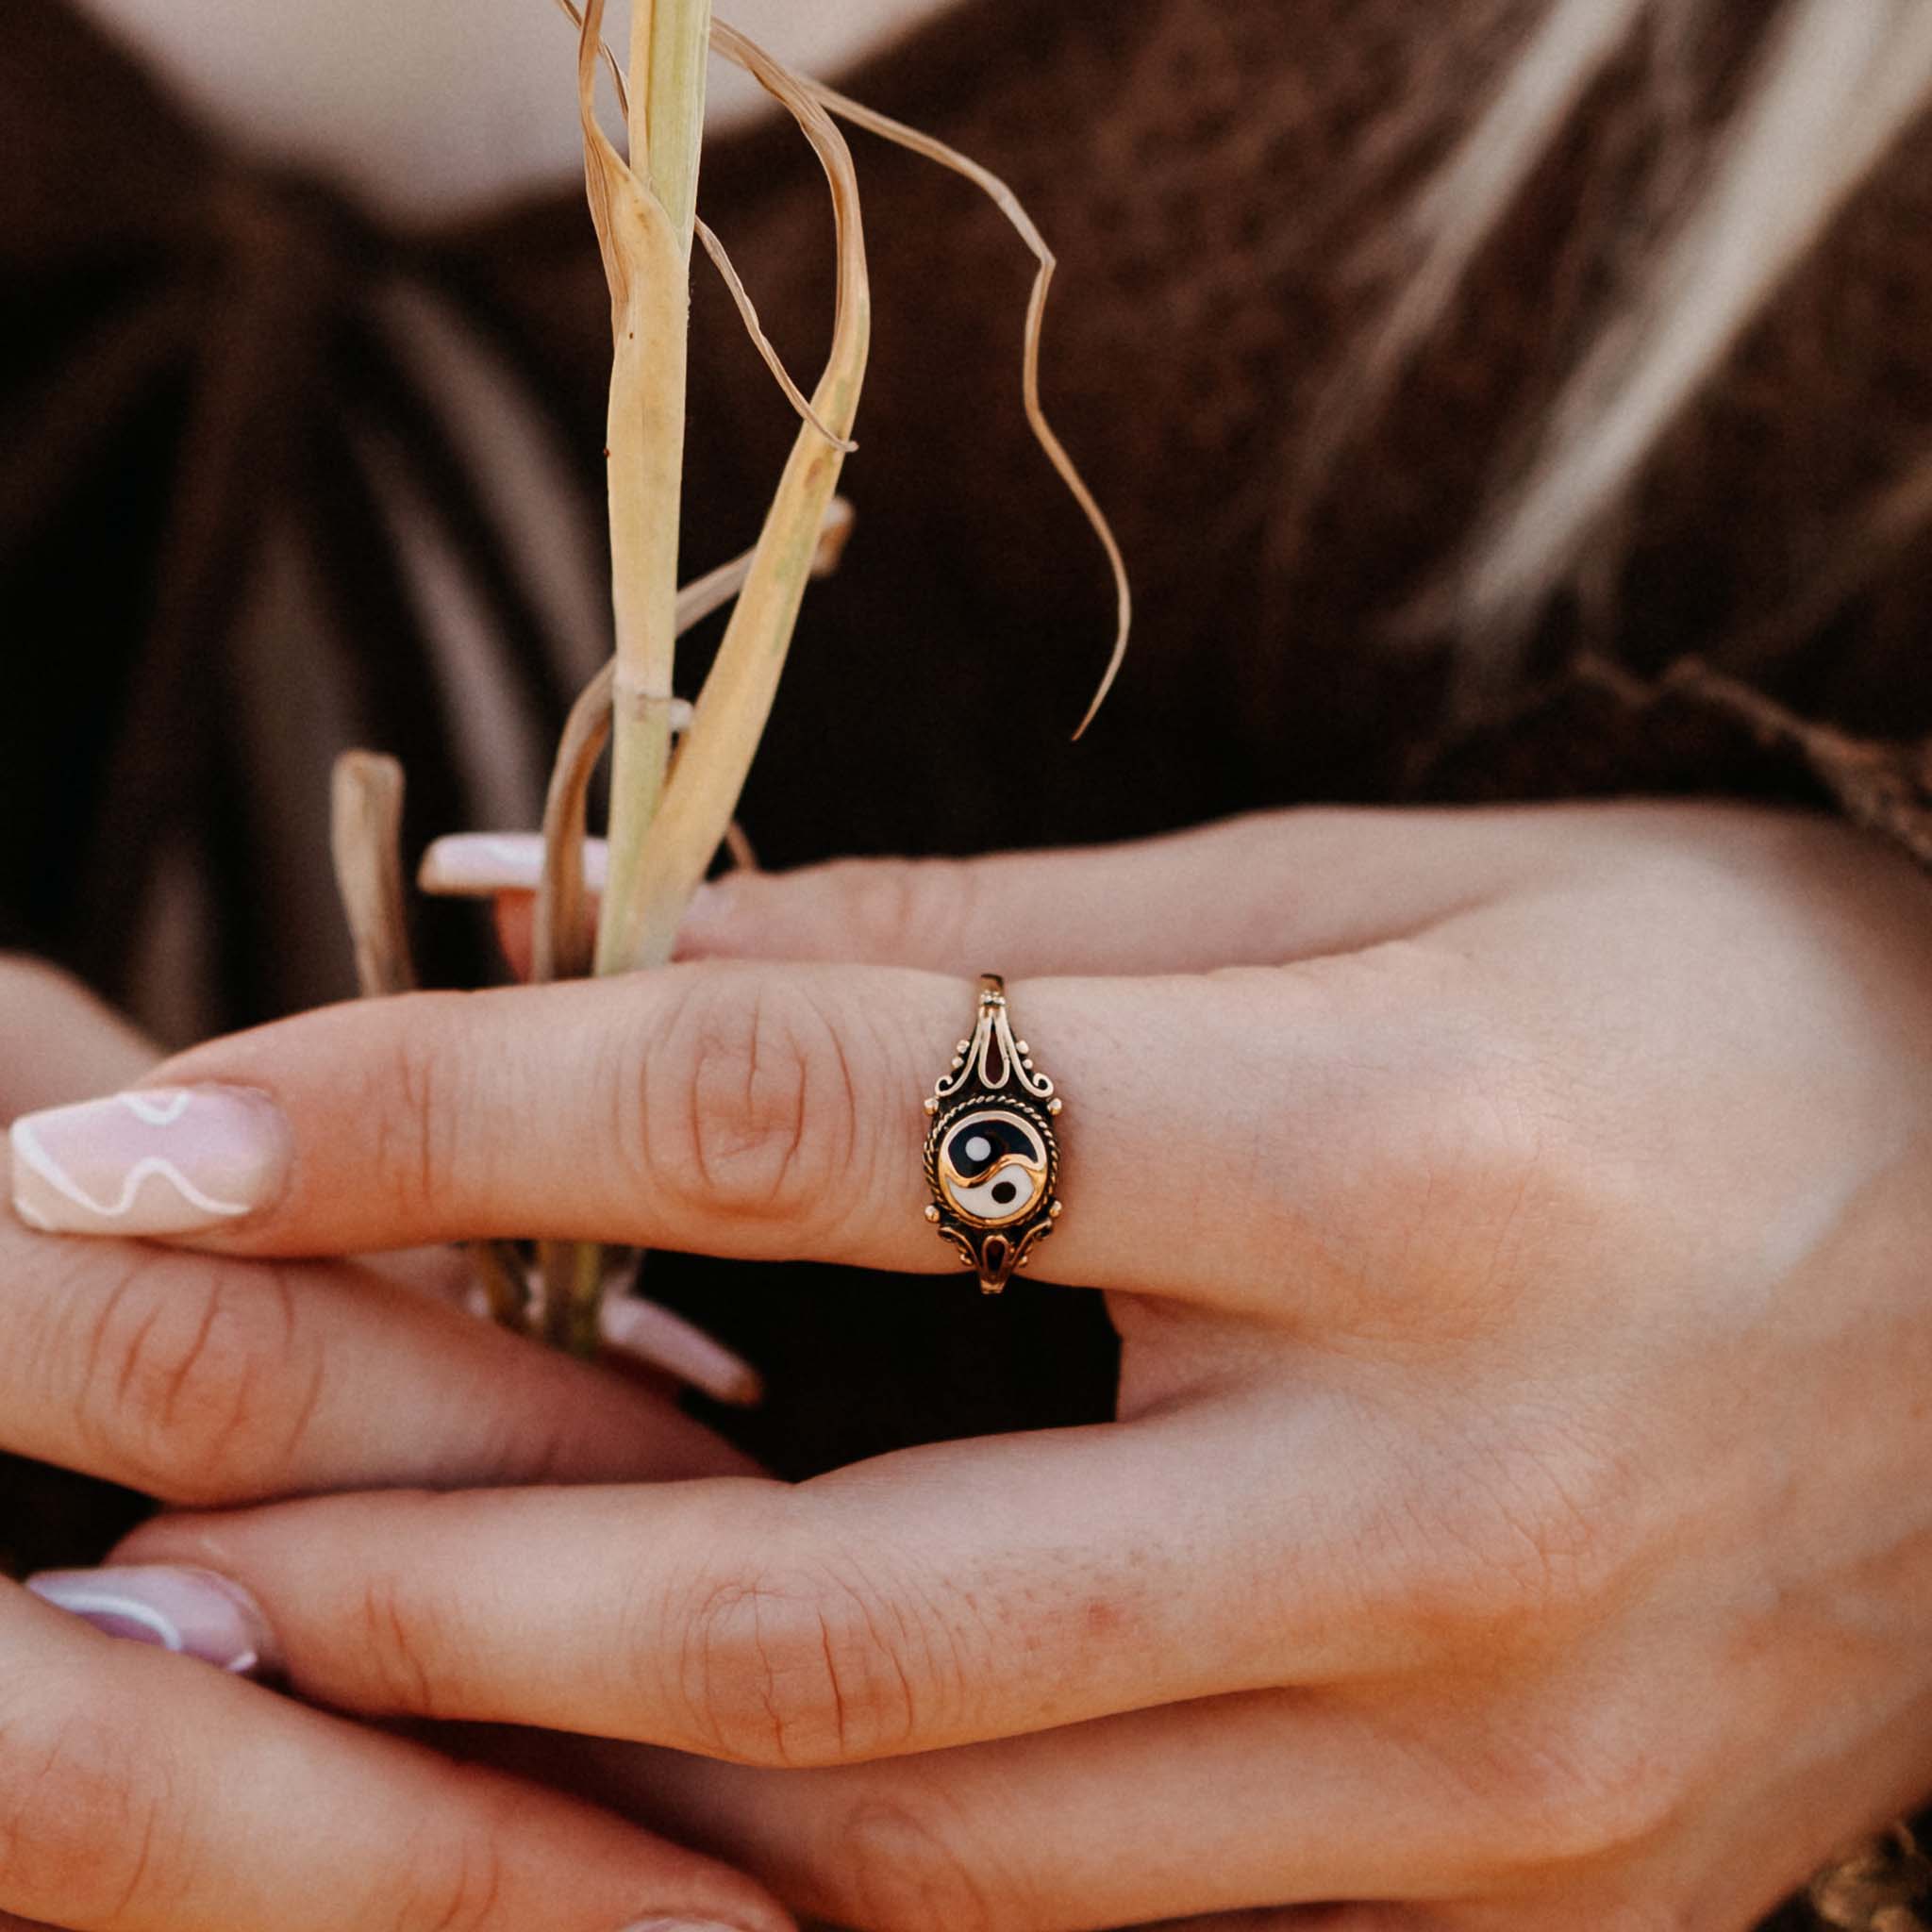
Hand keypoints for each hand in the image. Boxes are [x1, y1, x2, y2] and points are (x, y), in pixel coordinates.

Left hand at [46, 803, 1931, 1930]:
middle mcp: (1446, 1519)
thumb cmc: (1734, 1001)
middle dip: (432, 1580)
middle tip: (150, 1546)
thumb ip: (989, 919)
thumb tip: (616, 914)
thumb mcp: (1390, 885)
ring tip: (334, 1698)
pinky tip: (665, 1789)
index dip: (456, 1104)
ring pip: (925, 1849)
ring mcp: (1489, 1781)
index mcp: (1416, 1163)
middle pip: (821, 1599)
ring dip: (588, 1776)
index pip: (818, 1113)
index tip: (183, 1116)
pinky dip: (834, 1866)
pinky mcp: (1516, 1910)